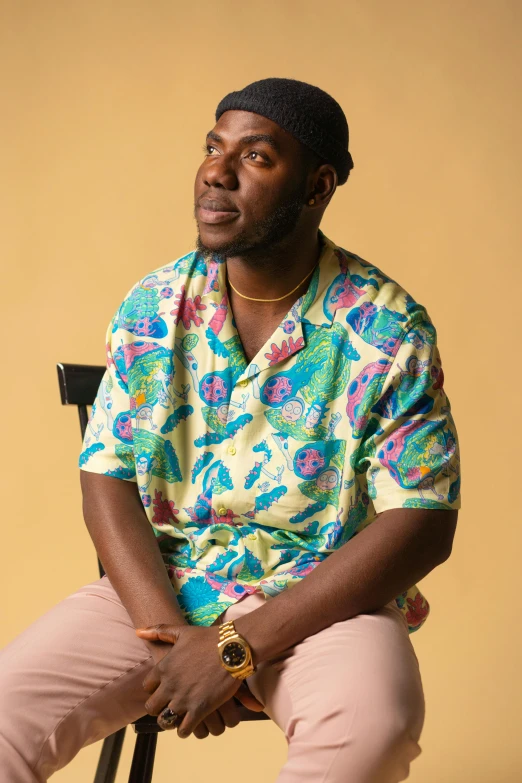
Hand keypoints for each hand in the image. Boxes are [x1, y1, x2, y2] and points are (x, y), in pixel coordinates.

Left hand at [136, 623, 263, 737]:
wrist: (232, 647)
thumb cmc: (208, 638)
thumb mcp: (182, 631)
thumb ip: (159, 631)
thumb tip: (138, 631)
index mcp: (163, 668)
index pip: (147, 687)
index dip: (154, 690)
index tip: (163, 690)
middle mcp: (169, 686)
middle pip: (152, 708)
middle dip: (159, 709)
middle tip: (169, 706)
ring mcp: (183, 699)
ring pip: (165, 721)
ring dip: (170, 721)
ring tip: (179, 718)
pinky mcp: (198, 710)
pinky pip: (183, 729)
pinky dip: (185, 730)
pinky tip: (191, 724)